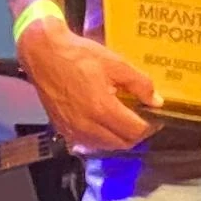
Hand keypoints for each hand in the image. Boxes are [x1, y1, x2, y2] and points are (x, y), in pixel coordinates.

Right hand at [17, 11, 158, 152]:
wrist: (44, 54)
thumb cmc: (78, 55)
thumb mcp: (115, 63)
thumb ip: (139, 83)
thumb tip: (156, 101)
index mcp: (102, 108)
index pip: (135, 131)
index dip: (150, 125)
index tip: (154, 116)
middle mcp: (86, 125)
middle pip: (123, 143)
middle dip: (136, 133)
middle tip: (141, 118)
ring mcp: (73, 130)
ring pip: (106, 146)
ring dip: (118, 137)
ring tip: (122, 118)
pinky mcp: (63, 129)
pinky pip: (88, 141)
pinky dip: (100, 136)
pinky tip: (102, 120)